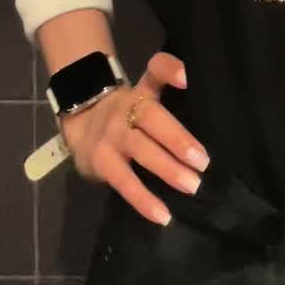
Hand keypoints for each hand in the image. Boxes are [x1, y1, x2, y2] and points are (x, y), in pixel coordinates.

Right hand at [61, 50, 209, 225]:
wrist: (81, 121)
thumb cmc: (128, 112)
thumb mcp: (146, 93)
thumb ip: (172, 94)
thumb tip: (203, 99)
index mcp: (143, 89)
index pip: (156, 69)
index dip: (170, 70)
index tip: (187, 78)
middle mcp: (126, 107)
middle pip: (152, 117)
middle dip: (178, 138)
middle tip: (203, 161)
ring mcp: (112, 134)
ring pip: (140, 149)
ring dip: (167, 168)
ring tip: (191, 185)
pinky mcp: (100, 161)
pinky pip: (123, 182)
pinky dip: (143, 200)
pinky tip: (162, 215)